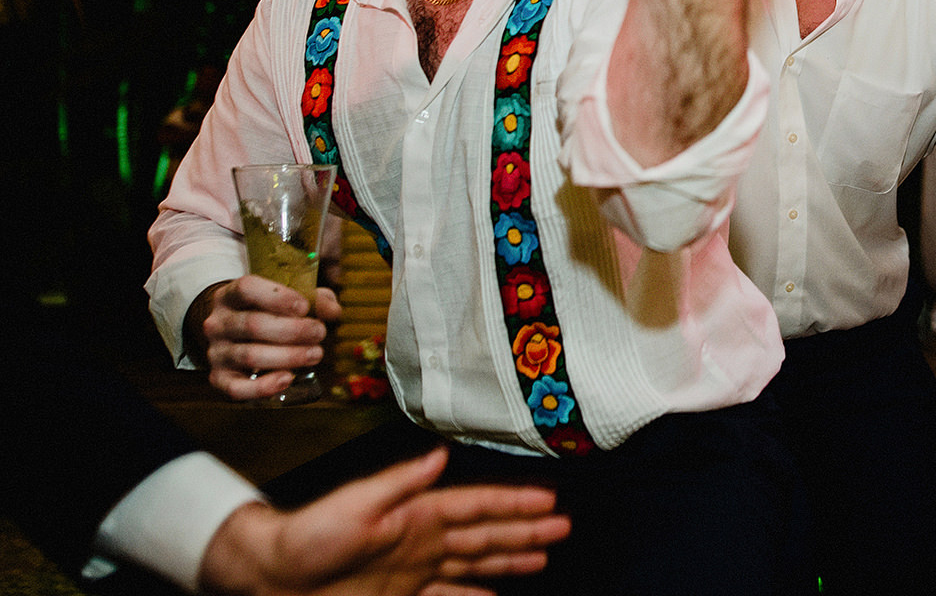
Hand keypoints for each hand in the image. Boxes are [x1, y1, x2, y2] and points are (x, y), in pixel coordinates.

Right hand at [193, 277, 342, 400]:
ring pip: (249, 356)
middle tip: (319, 333)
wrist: (233, 334)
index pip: (246, 289)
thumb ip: (314, 299)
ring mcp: (216, 352)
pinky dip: (263, 387)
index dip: (277, 297)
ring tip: (315, 354)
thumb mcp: (288, 297)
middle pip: (252, 325)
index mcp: (231, 295)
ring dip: (288, 357)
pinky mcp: (218, 378)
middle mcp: (218, 323)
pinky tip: (287, 379)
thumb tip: (332, 311)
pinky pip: (236, 388)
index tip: (304, 307)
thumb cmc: (268, 311)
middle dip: (293, 330)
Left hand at [199, 447, 570, 595]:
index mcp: (417, 515)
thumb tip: (438, 457)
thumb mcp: (354, 504)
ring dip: (509, 558)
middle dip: (525, 530)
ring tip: (543, 553)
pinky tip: (494, 595)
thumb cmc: (305, 537)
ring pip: (476, 564)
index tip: (548, 499)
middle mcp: (423, 541)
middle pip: (486, 535)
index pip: (476, 506)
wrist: (270, 578)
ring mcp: (415, 571)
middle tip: (563, 526)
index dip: (513, 504)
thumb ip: (400, 483)